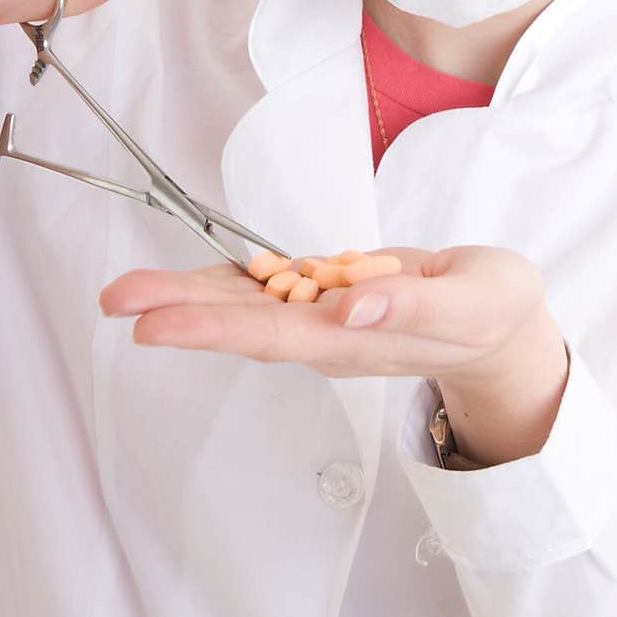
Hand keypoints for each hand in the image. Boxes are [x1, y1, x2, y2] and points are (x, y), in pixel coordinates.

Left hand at [97, 244, 551, 385]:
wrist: (501, 325)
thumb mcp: (473, 303)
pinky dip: (228, 280)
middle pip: (243, 323)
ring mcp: (325, 316)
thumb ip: (414, 307)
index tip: (153, 323)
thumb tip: (352, 308)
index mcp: (357, 340)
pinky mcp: (330, 294)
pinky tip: (193, 275)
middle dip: (179, 310)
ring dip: (190, 294)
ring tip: (132, 288)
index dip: (210, 327)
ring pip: (247, 304)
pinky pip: (270, 287)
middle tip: (116, 298)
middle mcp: (328, 334)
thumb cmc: (492, 313)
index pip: (272, 336)